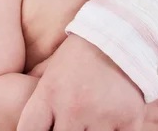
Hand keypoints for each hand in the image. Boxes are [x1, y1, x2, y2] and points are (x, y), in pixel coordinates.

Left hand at [17, 35, 145, 129]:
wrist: (120, 37)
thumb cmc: (79, 58)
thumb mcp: (51, 75)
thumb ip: (41, 103)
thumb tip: (31, 125)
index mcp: (49, 94)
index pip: (29, 130)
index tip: (43, 130)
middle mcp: (72, 107)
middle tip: (68, 123)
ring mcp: (101, 115)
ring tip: (88, 121)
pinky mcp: (128, 120)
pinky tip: (108, 124)